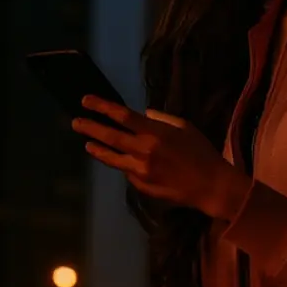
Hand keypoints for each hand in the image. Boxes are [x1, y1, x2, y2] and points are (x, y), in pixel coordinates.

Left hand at [73, 95, 250, 220]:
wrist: (211, 186)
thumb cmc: (202, 152)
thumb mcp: (185, 127)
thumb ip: (162, 119)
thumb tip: (144, 115)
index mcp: (155, 132)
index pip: (122, 116)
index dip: (102, 107)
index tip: (86, 100)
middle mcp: (143, 150)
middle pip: (110, 136)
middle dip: (90, 127)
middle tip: (76, 122)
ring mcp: (140, 170)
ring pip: (111, 158)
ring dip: (97, 149)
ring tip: (87, 144)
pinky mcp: (141, 185)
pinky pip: (127, 171)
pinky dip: (121, 163)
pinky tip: (118, 160)